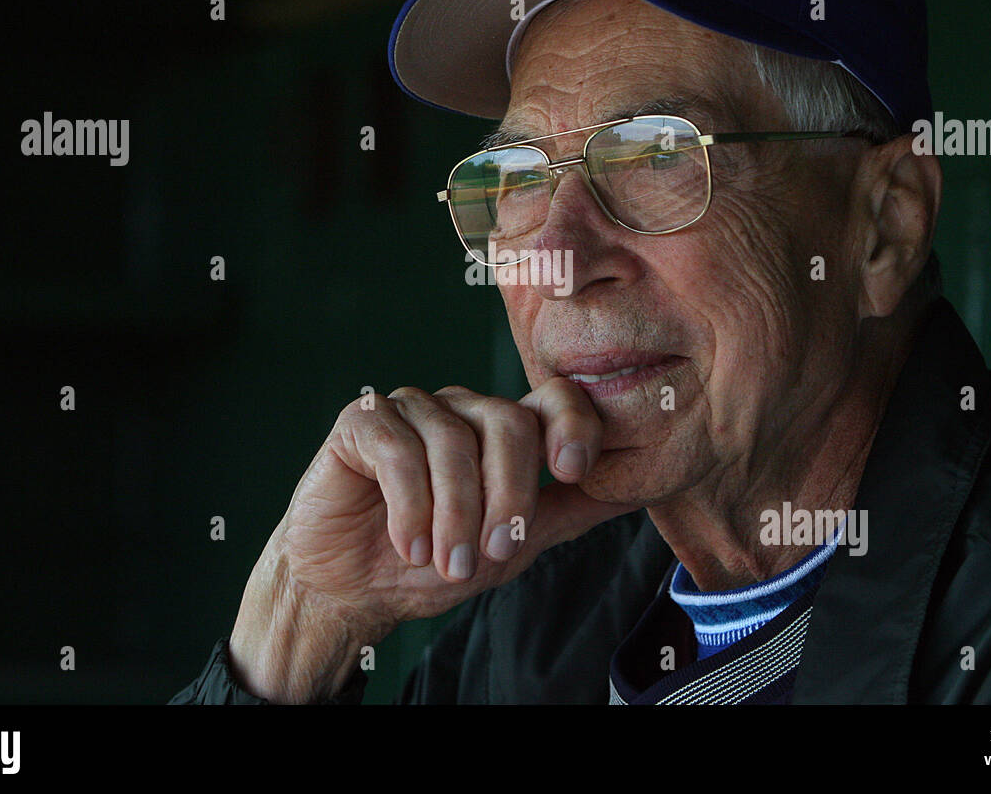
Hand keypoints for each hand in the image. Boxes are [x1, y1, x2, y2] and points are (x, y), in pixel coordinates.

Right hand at [227, 376, 636, 701]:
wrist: (351, 590)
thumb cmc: (433, 564)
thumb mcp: (516, 544)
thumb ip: (570, 510)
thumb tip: (640, 488)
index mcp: (503, 428)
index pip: (555, 399)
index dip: (573, 425)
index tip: (572, 471)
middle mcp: (461, 409)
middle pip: (508, 422)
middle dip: (507, 496)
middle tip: (492, 553)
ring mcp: (411, 409)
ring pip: (453, 442)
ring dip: (454, 514)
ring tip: (446, 563)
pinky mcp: (362, 422)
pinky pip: (398, 450)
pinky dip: (409, 505)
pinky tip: (407, 543)